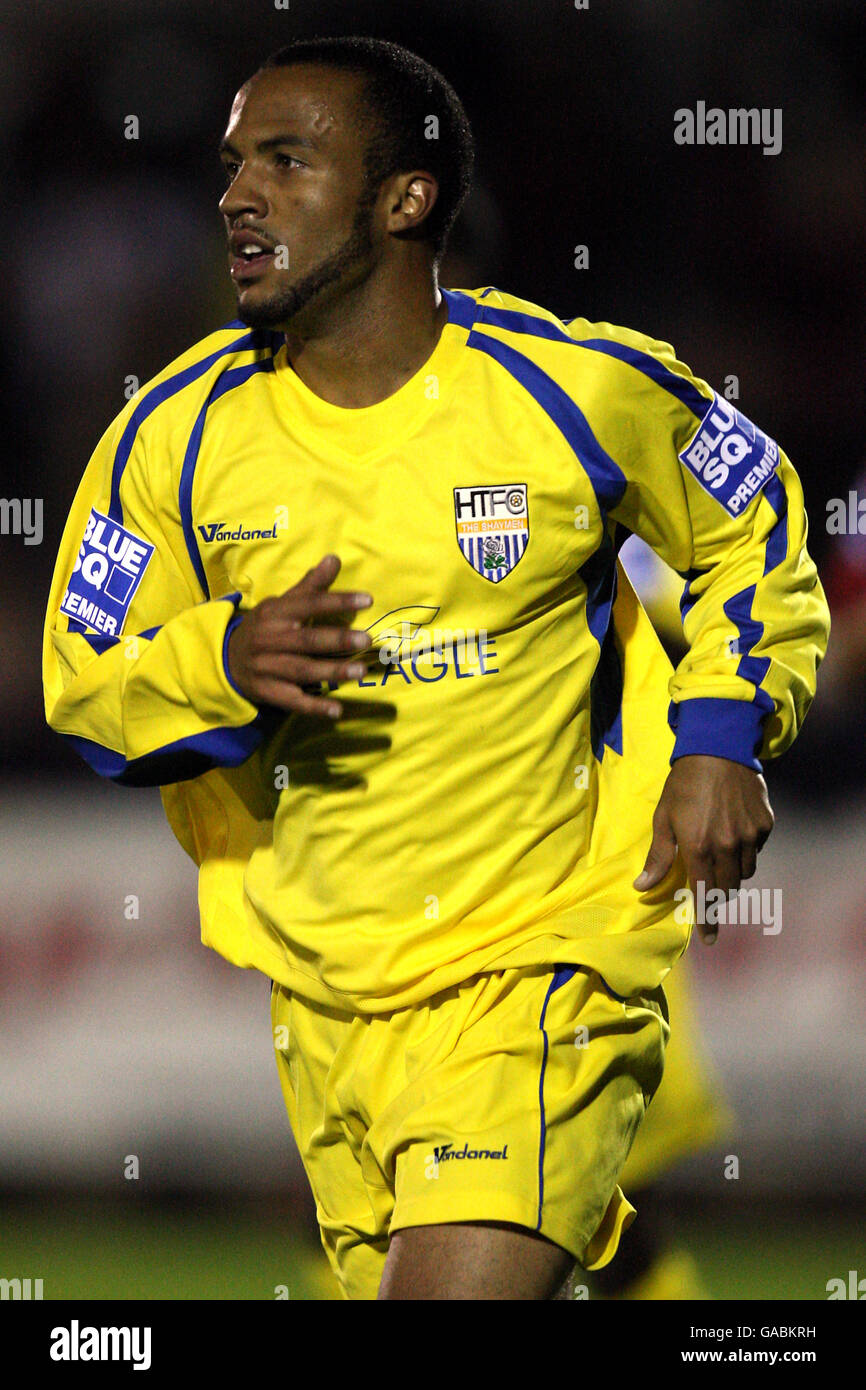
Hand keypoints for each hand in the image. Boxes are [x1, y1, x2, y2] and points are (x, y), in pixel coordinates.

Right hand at [227, 554, 372, 717]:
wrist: (226, 660)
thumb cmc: (264, 628)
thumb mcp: (281, 604)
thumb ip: (310, 586)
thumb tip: (334, 558)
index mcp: (275, 614)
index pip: (308, 604)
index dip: (336, 601)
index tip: (367, 599)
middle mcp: (270, 639)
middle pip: (305, 640)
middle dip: (336, 640)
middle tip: (365, 639)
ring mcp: (267, 668)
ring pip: (302, 670)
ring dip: (331, 672)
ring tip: (360, 671)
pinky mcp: (267, 692)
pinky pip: (293, 701)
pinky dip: (314, 707)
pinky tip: (337, 710)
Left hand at [633, 754, 774, 942]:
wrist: (719, 748)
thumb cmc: (684, 784)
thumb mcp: (663, 818)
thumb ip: (658, 856)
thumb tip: (642, 887)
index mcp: (699, 848)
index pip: (704, 895)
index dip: (706, 920)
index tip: (708, 940)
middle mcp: (728, 846)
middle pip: (727, 888)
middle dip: (717, 895)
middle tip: (708, 890)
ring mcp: (751, 836)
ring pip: (744, 872)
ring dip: (731, 873)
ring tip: (718, 857)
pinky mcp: (766, 824)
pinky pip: (757, 850)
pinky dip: (746, 850)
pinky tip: (734, 833)